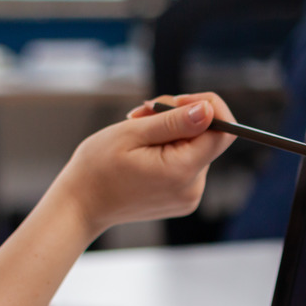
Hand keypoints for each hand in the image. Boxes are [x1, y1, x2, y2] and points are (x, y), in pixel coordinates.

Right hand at [47, 92, 236, 236]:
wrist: (81, 205)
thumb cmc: (97, 167)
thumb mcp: (133, 134)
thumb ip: (174, 122)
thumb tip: (209, 111)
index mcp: (182, 171)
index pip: (223, 132)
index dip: (209, 107)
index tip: (178, 101)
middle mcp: (194, 188)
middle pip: (207, 137)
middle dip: (179, 117)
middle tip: (143, 113)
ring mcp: (190, 196)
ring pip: (196, 148)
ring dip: (171, 132)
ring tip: (137, 134)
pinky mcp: (183, 197)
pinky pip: (187, 163)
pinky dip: (169, 150)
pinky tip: (143, 152)